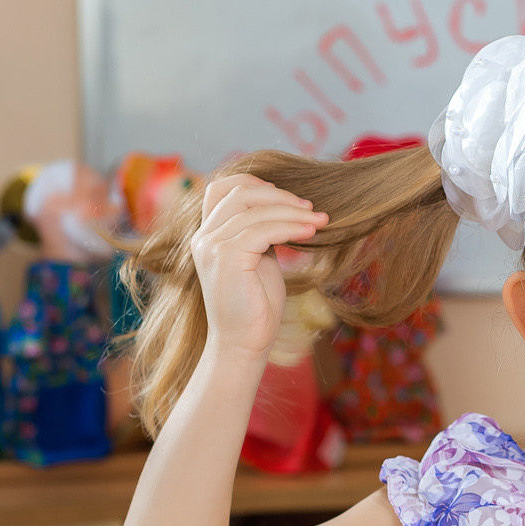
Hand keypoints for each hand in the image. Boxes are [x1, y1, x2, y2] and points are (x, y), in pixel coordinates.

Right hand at [191, 174, 325, 359]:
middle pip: (241, 193)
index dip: (252, 182)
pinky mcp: (226, 258)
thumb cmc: (256, 305)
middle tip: (311, 207)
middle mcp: (204, 237)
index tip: (285, 195)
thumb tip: (285, 209)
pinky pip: (263, 229)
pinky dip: (290, 227)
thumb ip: (261, 233)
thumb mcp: (259, 259)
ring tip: (320, 220)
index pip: (221, 189)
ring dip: (292, 212)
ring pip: (255, 210)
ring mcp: (212, 246)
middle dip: (280, 196)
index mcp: (208, 235)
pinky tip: (311, 232)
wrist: (244, 343)